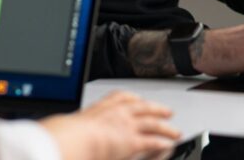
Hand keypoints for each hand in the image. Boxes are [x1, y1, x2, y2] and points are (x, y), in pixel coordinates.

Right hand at [40, 91, 179, 159]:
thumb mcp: (74, 124)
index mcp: (102, 107)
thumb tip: (71, 128)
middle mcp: (117, 113)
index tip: (138, 99)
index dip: (133, 98)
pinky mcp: (132, 140)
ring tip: (175, 131)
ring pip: (153, 123)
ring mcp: (126, 125)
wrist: (73, 139)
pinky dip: (162, 143)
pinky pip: (153, 141)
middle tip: (167, 111)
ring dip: (166, 127)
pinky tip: (168, 145)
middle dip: (157, 109)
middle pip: (142, 107)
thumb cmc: (68, 135)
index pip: (121, 97)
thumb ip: (79, 124)